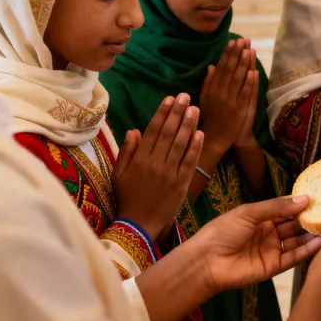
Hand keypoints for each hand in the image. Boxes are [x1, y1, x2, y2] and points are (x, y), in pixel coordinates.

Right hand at [112, 95, 203, 239]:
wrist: (138, 224)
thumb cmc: (128, 197)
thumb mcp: (119, 174)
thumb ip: (127, 151)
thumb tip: (134, 130)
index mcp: (140, 159)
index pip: (153, 131)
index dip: (162, 113)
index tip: (169, 98)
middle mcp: (155, 163)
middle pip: (169, 133)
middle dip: (177, 113)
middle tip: (185, 96)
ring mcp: (170, 173)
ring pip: (180, 144)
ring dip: (188, 125)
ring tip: (194, 108)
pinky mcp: (181, 183)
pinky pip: (189, 162)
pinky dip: (195, 147)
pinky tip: (200, 133)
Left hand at [194, 195, 320, 295]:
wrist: (207, 262)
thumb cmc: (224, 231)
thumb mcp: (250, 213)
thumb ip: (277, 207)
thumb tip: (305, 198)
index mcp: (261, 217)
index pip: (286, 209)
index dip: (301, 204)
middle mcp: (269, 233)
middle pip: (293, 225)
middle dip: (310, 219)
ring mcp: (272, 250)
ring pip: (296, 241)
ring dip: (311, 234)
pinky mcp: (274, 267)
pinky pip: (293, 258)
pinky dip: (306, 250)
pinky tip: (320, 242)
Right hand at [199, 39, 255, 157]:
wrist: (213, 139)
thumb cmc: (209, 118)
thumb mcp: (205, 98)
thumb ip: (208, 82)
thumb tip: (211, 65)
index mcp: (211, 89)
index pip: (221, 67)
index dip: (227, 54)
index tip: (233, 42)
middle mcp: (219, 93)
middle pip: (229, 70)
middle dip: (237, 54)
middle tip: (243, 40)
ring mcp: (229, 101)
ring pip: (237, 79)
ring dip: (243, 64)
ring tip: (248, 50)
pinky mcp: (238, 110)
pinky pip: (244, 94)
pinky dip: (248, 82)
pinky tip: (252, 71)